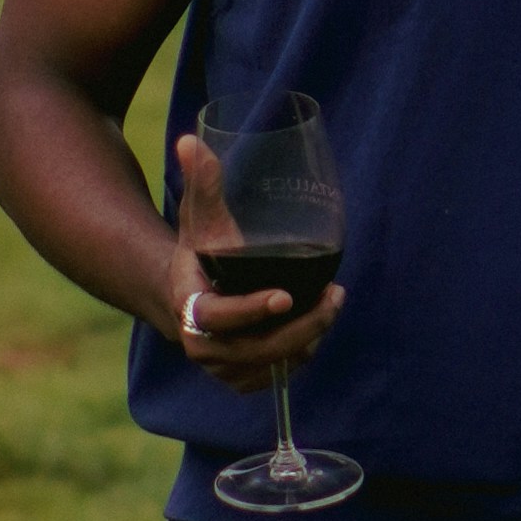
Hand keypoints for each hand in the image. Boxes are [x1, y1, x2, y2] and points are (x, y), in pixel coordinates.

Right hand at [160, 128, 344, 374]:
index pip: (219, 316)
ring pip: (274, 364)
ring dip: (308, 340)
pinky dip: (301, 355)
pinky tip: (316, 328)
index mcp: (189, 307)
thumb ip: (200, 183)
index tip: (286, 296)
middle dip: (301, 327)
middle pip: (257, 349)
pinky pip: (278, 374)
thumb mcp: (199, 218)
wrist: (187, 296)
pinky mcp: (240, 380)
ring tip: (330, 304)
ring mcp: (222, 369)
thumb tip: (191, 140)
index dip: (251, 310)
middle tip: (334, 297)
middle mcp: (202, 346)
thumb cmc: (200, 252)